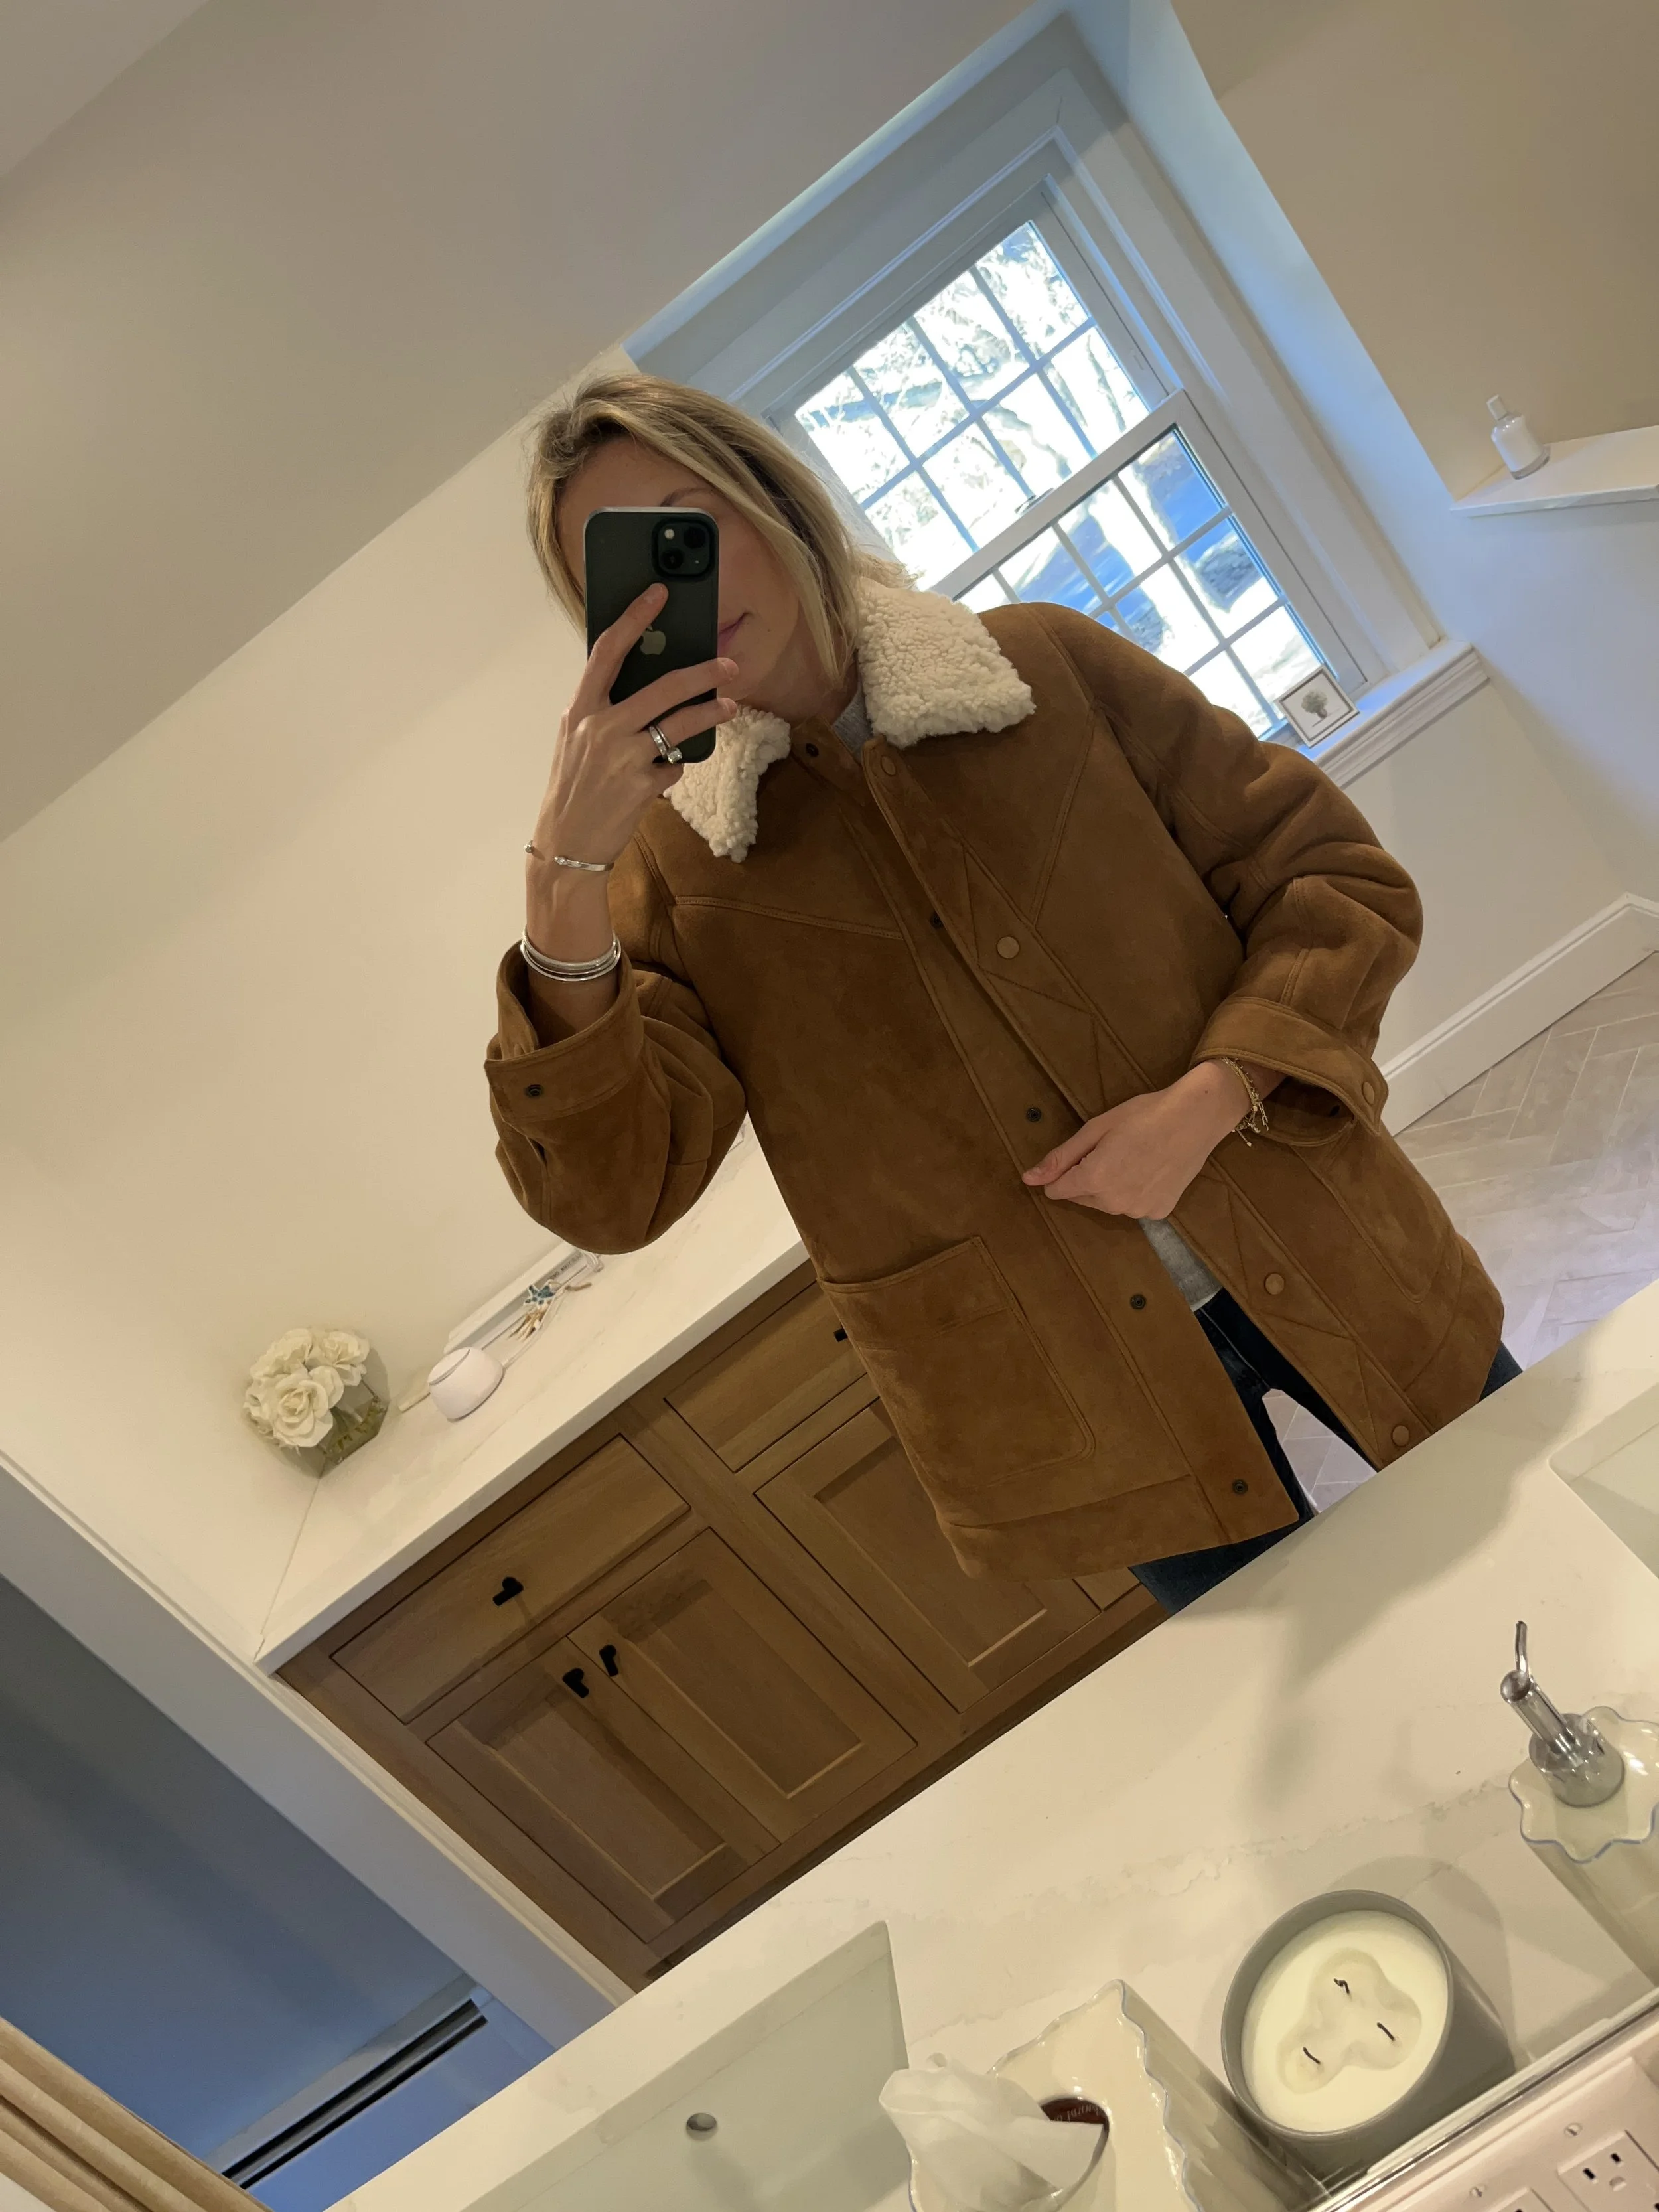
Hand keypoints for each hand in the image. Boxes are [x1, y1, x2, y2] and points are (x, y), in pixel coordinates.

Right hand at [527, 583, 738, 873]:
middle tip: (728, 664)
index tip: (658, 594)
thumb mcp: (576, 741)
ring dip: (710, 713)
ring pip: (680, 725)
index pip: (608, 651)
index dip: (634, 618)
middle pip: (662, 687)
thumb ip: (603, 711)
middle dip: (702, 672)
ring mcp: (623, 757)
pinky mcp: (642, 785)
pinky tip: (658, 777)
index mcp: (580, 710)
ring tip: (728, 706)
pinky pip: (673, 767)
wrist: (565, 845)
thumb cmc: (573, 788)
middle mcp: (601, 728)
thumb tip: (644, 684)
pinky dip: (671, 769)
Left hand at [1021, 1062, 1257, 1217]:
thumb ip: (1061, 1158)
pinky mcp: (1159, 1212)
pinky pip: (1133, 1205)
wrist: (1196, 1117)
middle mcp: (1114, 1204)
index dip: (1064, 1170)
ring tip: (1135, 1156)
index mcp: (1094, 1181)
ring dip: (1111, 1185)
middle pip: (1082, 1197)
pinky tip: (1152, 1168)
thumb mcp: (1096, 1129)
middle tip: (1115, 1148)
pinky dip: (1136, 1191)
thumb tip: (1028, 1179)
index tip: (1086, 1151)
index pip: (1056, 1191)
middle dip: (1087, 1177)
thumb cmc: (1144, 1114)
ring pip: (1107, 1203)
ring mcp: (1139, 1212)